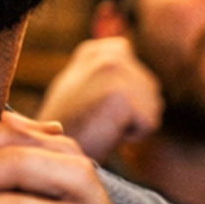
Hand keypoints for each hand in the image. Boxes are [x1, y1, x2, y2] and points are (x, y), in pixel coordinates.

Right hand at [38, 36, 162, 162]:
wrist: (51, 154)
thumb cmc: (68, 127)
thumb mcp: (82, 86)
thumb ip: (105, 69)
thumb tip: (127, 49)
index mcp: (97, 51)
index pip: (138, 72)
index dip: (126, 96)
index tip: (96, 107)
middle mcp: (108, 55)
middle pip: (151, 90)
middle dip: (133, 110)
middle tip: (98, 120)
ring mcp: (114, 72)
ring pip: (153, 107)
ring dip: (132, 123)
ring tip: (101, 125)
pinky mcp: (121, 95)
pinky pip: (149, 124)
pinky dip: (132, 136)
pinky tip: (105, 133)